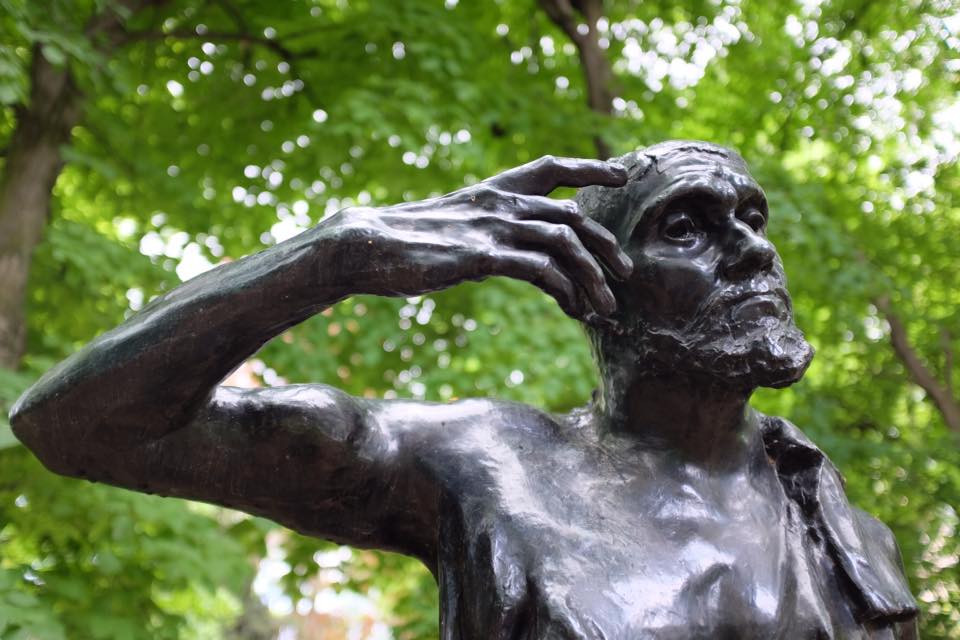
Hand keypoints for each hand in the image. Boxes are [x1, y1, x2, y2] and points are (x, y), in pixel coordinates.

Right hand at [325, 155, 630, 324]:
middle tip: (626, 272)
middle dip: (605, 244)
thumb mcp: (450, 228)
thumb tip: (500, 257)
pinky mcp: (482, 256)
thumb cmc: (402, 242)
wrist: (363, 245)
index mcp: (491, 191)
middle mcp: (498, 203)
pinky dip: (565, 291)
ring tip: (607, 307)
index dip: (588, 171)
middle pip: (570, 214)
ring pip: (564, 242)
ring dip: (593, 276)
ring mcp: (491, 228)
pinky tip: (574, 311)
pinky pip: (540, 270)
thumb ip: (482, 233)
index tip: (620, 177)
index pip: (549, 167)